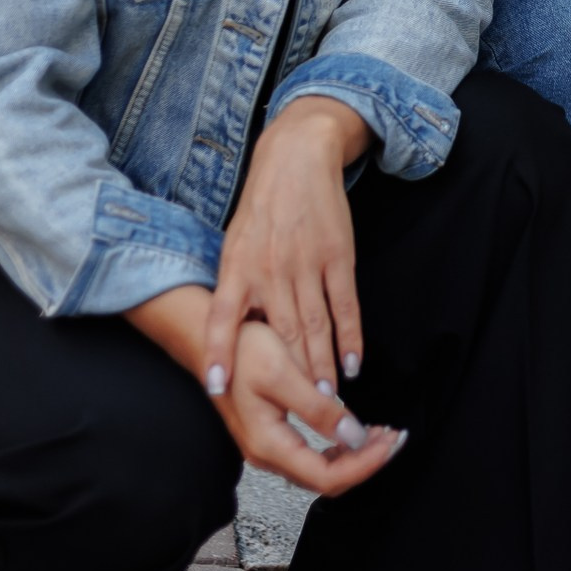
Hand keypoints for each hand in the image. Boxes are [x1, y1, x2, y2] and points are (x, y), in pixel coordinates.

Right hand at [129, 286, 404, 495]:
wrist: (207, 339)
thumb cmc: (240, 351)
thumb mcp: (282, 373)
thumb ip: (317, 409)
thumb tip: (355, 438)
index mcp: (269, 445)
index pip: (327, 476)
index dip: (364, 465)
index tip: (390, 442)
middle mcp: (268, 455)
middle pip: (326, 479)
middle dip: (365, 463)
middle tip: (395, 438)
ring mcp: (269, 448)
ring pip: (320, 470)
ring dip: (355, 457)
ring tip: (381, 433)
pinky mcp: (273, 436)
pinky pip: (312, 456)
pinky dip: (340, 448)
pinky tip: (355, 429)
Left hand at [203, 97, 373, 396]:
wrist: (296, 158)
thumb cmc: (262, 207)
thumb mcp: (234, 243)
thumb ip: (235, 288)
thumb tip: (234, 338)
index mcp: (238, 266)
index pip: (223, 316)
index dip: (219, 352)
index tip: (217, 387)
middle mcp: (270, 269)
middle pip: (280, 334)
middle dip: (289, 376)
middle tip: (297, 413)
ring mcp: (306, 263)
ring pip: (315, 326)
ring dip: (321, 365)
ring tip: (327, 399)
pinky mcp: (336, 256)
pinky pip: (344, 305)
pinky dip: (350, 336)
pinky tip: (353, 363)